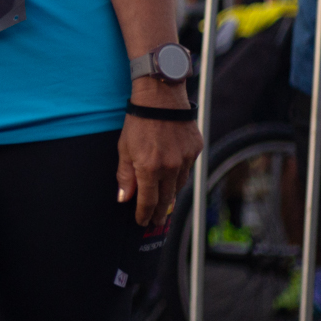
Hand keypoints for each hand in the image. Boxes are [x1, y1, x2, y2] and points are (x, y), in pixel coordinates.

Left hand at [117, 82, 202, 225]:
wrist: (160, 97)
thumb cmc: (138, 122)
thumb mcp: (124, 149)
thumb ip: (125, 176)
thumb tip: (125, 198)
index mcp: (149, 168)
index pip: (148, 201)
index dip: (144, 214)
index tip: (142, 222)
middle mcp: (170, 167)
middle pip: (166, 199)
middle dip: (160, 212)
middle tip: (156, 221)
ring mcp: (185, 159)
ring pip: (179, 186)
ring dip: (171, 196)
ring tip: (164, 205)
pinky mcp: (195, 150)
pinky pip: (188, 170)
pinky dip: (180, 177)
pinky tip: (174, 180)